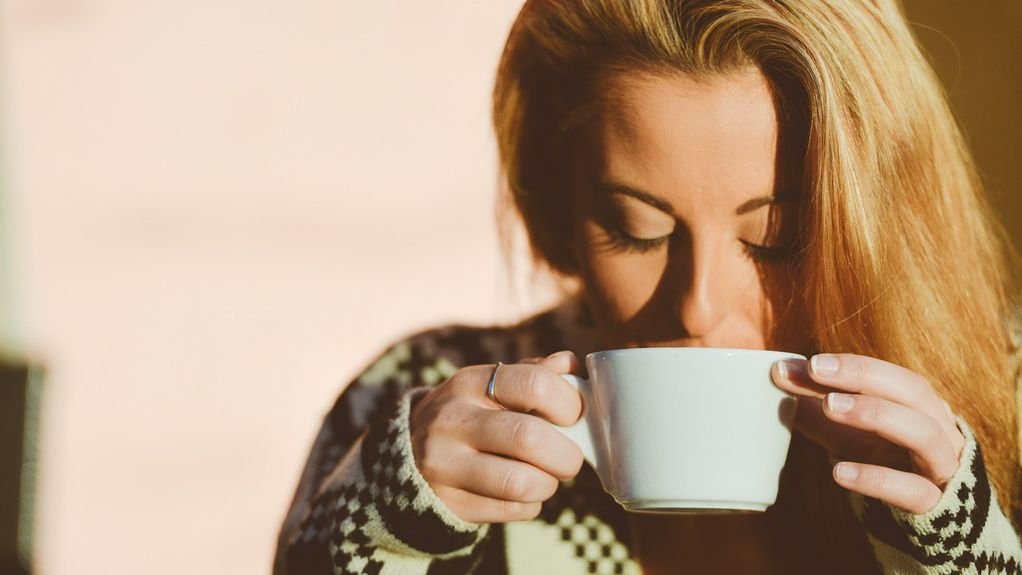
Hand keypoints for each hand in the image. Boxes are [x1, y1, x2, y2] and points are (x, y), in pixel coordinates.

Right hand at [409, 351, 584, 522]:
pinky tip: (522, 493)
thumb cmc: (470, 415)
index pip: (535, 384)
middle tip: (569, 458)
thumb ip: (533, 373)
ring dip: (548, 484)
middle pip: (529, 438)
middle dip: (566, 454)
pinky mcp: (448, 502)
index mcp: (470, 382)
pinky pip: (511, 509)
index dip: (569, 404)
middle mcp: (452, 420)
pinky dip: (530, 505)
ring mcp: (444, 464)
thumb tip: (574, 366)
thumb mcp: (491, 386)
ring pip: (521, 482)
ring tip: (545, 477)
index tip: (574, 416)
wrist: (408, 456)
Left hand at [772, 353, 964, 513]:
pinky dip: (876, 479)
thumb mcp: (845, 432)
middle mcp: (939, 429)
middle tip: (815, 370)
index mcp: (920, 406)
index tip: (810, 362)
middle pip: (913, 391)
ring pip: (923, 433)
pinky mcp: (934, 505)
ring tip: (829, 406)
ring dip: (876, 413)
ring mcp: (941, 467)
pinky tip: (838, 471)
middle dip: (864, 376)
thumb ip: (814, 405)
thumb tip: (779, 372)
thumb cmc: (880, 462)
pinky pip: (912, 490)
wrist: (922, 519)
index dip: (852, 365)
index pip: (890, 376)